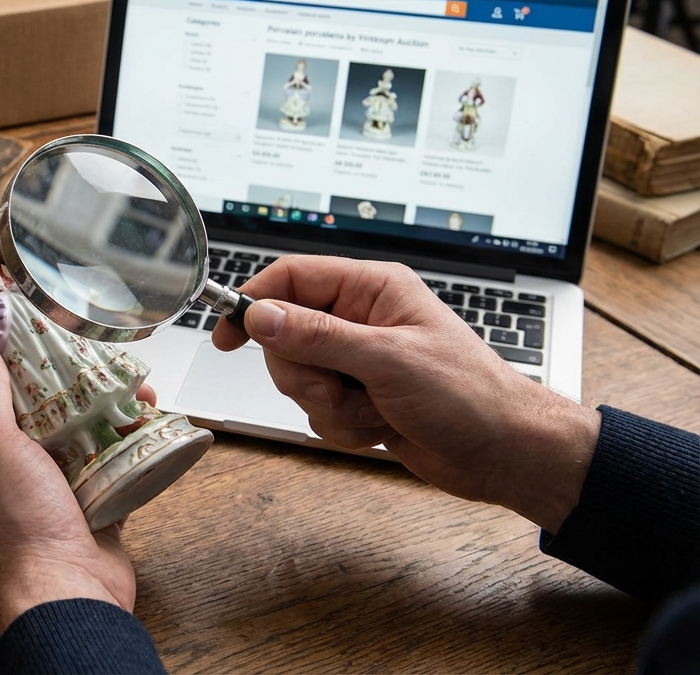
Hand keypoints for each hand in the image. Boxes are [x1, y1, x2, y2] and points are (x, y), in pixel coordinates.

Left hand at [0, 331, 137, 630]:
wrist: (68, 593)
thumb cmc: (20, 525)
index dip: (1, 360)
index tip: (26, 327)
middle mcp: (8, 474)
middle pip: (35, 412)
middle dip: (65, 382)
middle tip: (93, 354)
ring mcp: (50, 491)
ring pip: (77, 435)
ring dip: (104, 410)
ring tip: (133, 386)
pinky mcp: (90, 505)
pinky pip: (108, 464)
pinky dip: (127, 443)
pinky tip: (146, 422)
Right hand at [212, 255, 598, 532]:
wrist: (504, 454)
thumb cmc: (469, 396)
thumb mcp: (387, 360)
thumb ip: (317, 335)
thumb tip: (260, 315)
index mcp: (372, 289)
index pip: (292, 278)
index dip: (255, 303)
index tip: (227, 335)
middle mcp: (361, 320)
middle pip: (285, 337)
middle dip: (306, 375)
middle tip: (339, 388)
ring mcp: (358, 361)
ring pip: (298, 380)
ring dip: (330, 407)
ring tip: (375, 411)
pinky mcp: (359, 398)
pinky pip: (318, 411)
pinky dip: (344, 428)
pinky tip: (382, 429)